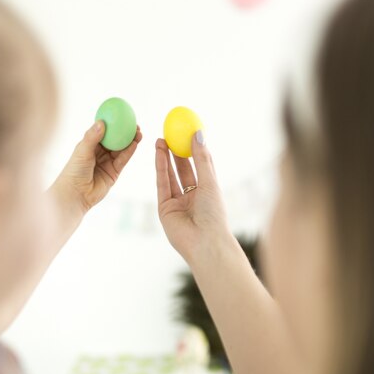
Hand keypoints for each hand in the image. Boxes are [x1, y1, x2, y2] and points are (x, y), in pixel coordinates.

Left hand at [55, 120, 141, 215]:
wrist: (76, 194)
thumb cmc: (74, 171)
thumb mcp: (82, 151)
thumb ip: (92, 137)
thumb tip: (102, 122)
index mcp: (89, 145)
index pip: (102, 131)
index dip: (113, 124)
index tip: (121, 115)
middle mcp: (99, 153)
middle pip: (115, 140)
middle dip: (125, 131)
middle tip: (134, 123)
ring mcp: (107, 163)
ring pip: (121, 149)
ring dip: (130, 141)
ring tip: (139, 132)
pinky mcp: (114, 172)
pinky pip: (123, 160)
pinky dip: (129, 152)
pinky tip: (135, 144)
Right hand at [155, 131, 230, 262]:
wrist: (204, 241)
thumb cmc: (214, 213)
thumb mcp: (209, 181)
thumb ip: (201, 158)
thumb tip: (198, 133)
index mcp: (208, 191)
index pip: (201, 166)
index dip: (194, 149)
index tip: (188, 132)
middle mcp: (193, 196)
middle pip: (183, 169)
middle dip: (176, 152)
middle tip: (170, 133)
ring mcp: (178, 203)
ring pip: (171, 176)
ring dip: (165, 158)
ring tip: (160, 140)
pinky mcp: (165, 208)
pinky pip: (162, 185)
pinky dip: (160, 169)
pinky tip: (159, 155)